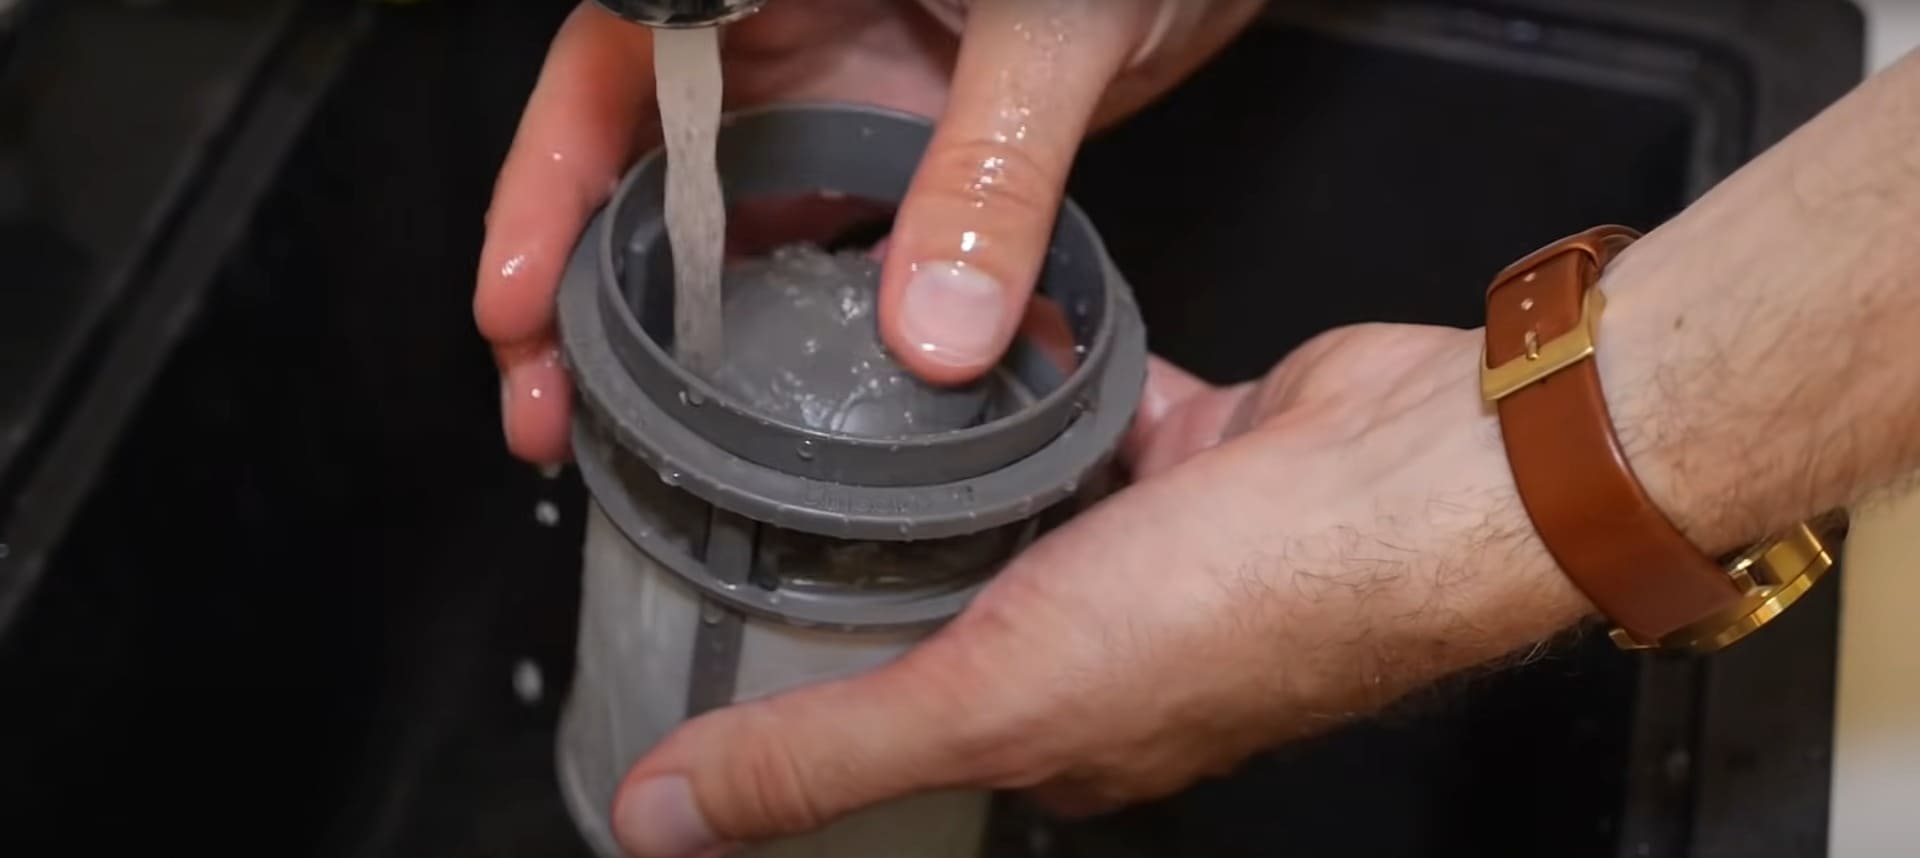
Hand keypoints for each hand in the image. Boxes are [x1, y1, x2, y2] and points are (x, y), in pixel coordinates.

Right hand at [473, 0, 1264, 464]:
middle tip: (550, 408)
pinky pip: (810, 240)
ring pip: (711, 214)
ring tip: (625, 434)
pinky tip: (760, 399)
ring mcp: (834, 94)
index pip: (612, 67)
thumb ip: (991, 172)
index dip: (544, 185)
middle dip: (575, 285)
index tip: (518, 298)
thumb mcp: (1052, 28)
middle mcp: (780, 29)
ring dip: (664, 323)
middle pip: (631, 160)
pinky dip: (781, 319)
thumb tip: (937, 327)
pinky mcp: (893, 150)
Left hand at [604, 323, 1597, 857]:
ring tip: (861, 410)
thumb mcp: (993, 698)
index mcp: (1064, 741)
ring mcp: (1156, 547)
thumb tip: (668, 820)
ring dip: (960, 465)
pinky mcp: (1193, 448)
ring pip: (1021, 504)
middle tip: (781, 492)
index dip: (830, 697)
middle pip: (963, 611)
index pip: (914, 736)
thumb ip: (829, 752)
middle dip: (885, 562)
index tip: (739, 632)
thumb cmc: (1249, 603)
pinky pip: (1090, 410)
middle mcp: (1111, 651)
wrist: (1414, 472)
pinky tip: (987, 348)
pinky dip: (1045, 382)